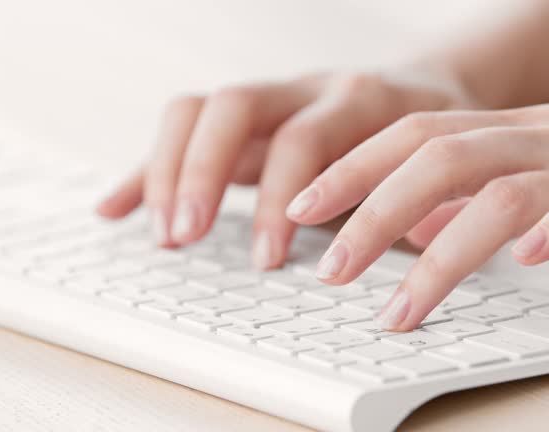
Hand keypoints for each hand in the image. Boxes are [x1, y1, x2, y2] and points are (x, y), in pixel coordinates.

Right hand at [96, 70, 475, 268]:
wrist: (426, 89)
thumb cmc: (428, 136)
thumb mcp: (432, 167)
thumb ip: (411, 204)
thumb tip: (404, 258)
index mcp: (355, 99)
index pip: (303, 138)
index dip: (281, 197)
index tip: (269, 258)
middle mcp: (303, 90)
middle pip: (233, 107)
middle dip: (202, 174)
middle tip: (188, 238)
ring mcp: (268, 101)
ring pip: (196, 111)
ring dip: (167, 172)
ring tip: (164, 234)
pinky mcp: (244, 122)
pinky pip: (182, 136)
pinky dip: (146, 173)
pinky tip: (116, 207)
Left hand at [287, 103, 548, 329]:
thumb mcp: (534, 179)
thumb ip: (475, 196)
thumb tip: (416, 225)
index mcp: (507, 131)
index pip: (412, 137)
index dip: (352, 169)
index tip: (302, 208)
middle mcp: (540, 136)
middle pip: (439, 159)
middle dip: (373, 214)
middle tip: (331, 271)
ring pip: (503, 192)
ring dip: (441, 257)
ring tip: (399, 309)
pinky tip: (528, 261)